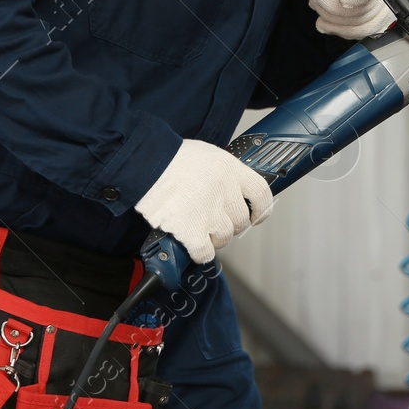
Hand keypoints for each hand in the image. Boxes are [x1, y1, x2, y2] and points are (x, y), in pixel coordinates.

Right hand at [133, 139, 273, 263]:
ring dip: (213, 237)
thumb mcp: (207, 155)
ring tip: (198, 227)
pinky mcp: (192, 230)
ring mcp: (210, 213)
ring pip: (224, 237)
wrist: (146, 164)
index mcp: (231, 170)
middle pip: (241, 220)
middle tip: (214, 220)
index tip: (257, 215)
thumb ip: (223, 173)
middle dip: (230, 224)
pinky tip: (191, 244)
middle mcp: (225, 192)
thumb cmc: (171, 157)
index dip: (262, 209)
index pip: (261, 194)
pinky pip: (205, 253)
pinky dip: (199, 252)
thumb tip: (230, 190)